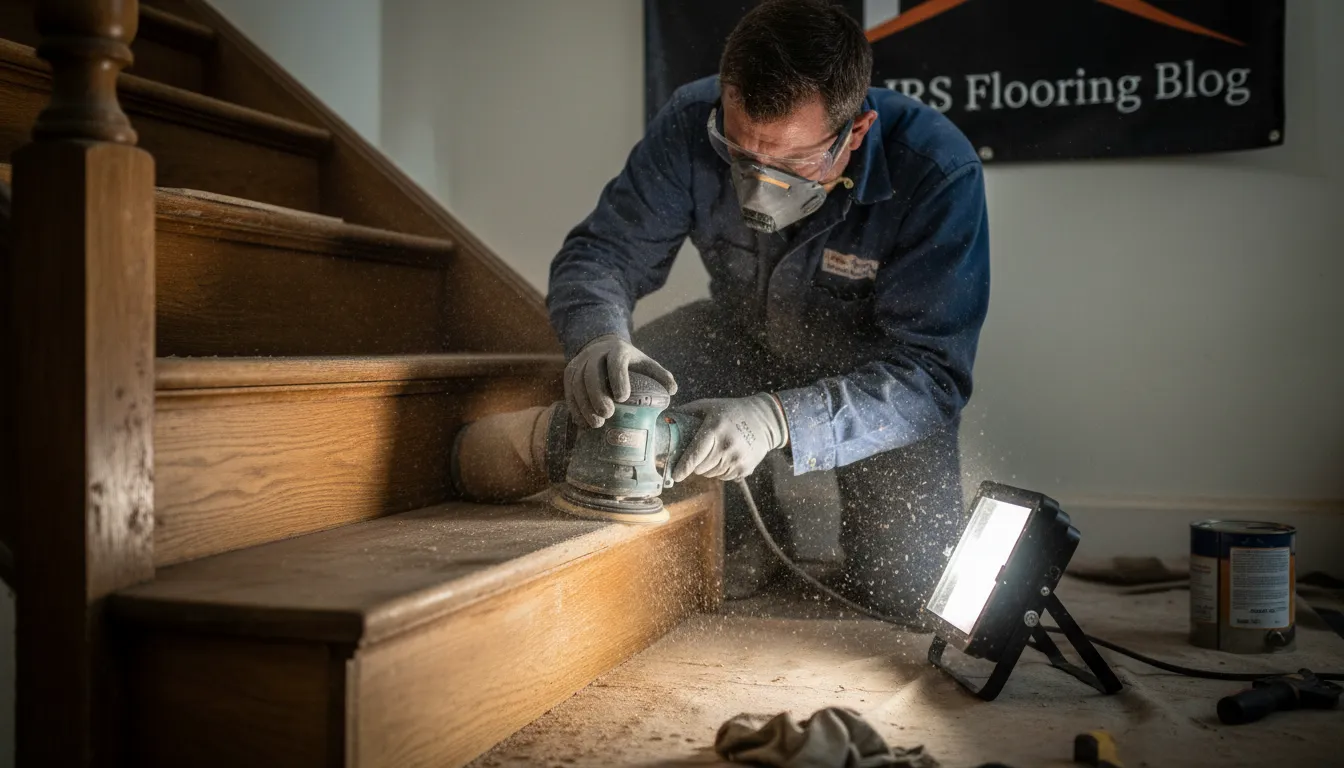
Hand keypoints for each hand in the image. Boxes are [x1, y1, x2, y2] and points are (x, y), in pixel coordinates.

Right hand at [564, 334, 676, 427]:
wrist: (602, 348)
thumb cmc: (629, 362)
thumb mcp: (645, 363)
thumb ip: (659, 375)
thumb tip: (672, 390)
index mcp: (618, 350)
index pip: (616, 361)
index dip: (618, 378)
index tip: (623, 398)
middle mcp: (596, 354)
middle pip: (591, 374)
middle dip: (597, 396)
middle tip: (607, 415)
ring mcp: (580, 362)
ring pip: (577, 383)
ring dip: (584, 405)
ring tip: (596, 424)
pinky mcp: (570, 372)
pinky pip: (569, 390)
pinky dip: (575, 408)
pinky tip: (583, 423)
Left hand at [672, 393, 788, 481]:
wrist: (764, 420)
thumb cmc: (731, 411)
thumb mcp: (708, 406)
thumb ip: (686, 412)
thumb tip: (663, 418)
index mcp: (715, 429)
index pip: (694, 455)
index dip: (683, 468)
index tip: (675, 475)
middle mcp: (726, 446)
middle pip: (700, 468)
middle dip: (695, 463)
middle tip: (699, 452)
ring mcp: (737, 459)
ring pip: (711, 474)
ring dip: (707, 468)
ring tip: (714, 452)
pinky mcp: (745, 468)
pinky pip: (724, 477)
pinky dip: (720, 470)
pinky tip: (726, 457)